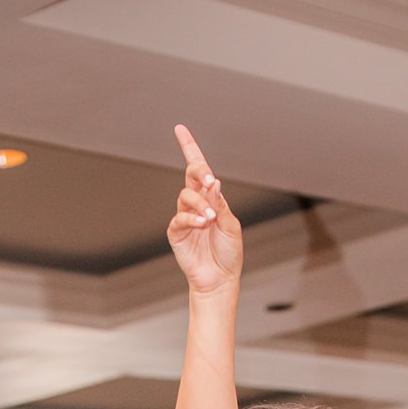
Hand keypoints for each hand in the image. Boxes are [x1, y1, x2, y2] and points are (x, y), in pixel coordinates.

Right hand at [167, 125, 241, 292]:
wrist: (220, 279)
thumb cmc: (228, 253)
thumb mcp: (231, 225)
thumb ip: (220, 204)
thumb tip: (214, 182)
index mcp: (210, 198)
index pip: (198, 169)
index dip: (188, 147)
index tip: (179, 129)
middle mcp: (196, 203)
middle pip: (191, 174)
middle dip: (199, 171)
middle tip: (210, 180)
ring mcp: (185, 217)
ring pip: (185, 196)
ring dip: (199, 203)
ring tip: (211, 218)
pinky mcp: (176, 233)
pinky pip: (179, 218)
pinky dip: (191, 219)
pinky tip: (202, 224)